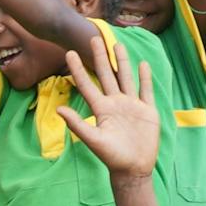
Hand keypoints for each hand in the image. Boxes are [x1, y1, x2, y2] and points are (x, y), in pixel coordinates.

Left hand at [58, 40, 159, 178]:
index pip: (87, 84)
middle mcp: (115, 103)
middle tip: (93, 38)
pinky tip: (142, 64)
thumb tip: (58, 109)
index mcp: (101, 109)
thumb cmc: (111, 156)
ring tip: (117, 44)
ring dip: (122, 61)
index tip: (68, 53)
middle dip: (100, 57)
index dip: (78, 69)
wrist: (133, 168)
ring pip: (126, 78)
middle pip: (107, 74)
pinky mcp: (147, 110)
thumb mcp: (93, 140)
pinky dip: (144, 78)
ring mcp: (131, 105)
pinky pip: (145, 90)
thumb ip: (77, 124)